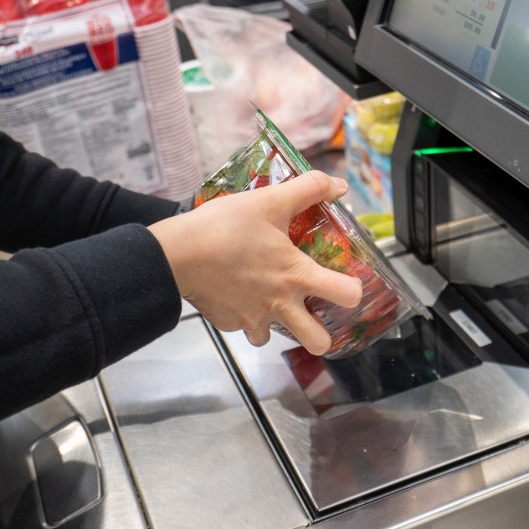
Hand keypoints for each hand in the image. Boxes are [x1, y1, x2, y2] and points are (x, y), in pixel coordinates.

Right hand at [149, 170, 362, 353]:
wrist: (175, 255)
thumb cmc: (224, 228)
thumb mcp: (270, 200)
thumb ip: (308, 189)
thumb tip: (338, 185)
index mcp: (297, 276)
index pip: (347, 296)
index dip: (354, 291)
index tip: (348, 284)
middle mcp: (280, 305)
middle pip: (319, 343)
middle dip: (321, 334)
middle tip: (313, 313)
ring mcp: (252, 319)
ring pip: (274, 337)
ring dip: (274, 323)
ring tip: (266, 299)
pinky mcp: (227, 324)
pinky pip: (242, 327)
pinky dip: (242, 314)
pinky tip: (236, 292)